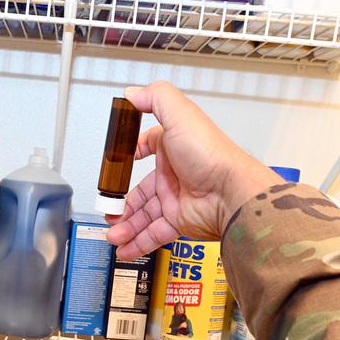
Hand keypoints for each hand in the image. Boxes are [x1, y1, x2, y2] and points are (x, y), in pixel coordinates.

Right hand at [106, 82, 280, 259]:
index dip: (130, 154)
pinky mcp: (180, 221)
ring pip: (144, 214)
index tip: (116, 163)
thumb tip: (132, 93)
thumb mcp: (181, 115)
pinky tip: (124, 246)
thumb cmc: (212, 155)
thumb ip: (155, 98)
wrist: (231, 194)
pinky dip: (138, 241)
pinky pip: (154, 233)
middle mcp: (175, 173)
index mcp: (174, 147)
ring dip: (125, 224)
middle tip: (107, 208)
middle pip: (141, 189)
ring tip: (112, 232)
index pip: (147, 147)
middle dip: (121, 201)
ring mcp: (177, 199)